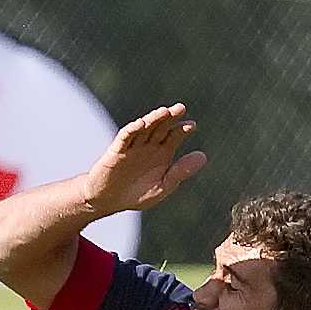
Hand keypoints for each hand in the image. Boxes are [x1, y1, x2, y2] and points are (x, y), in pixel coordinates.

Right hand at [82, 104, 206, 216]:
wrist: (107, 201)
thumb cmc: (136, 194)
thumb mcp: (163, 186)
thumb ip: (180, 172)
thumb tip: (203, 156)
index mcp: (162, 152)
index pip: (174, 135)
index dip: (182, 129)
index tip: (191, 125)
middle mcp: (148, 145)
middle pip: (161, 127)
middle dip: (170, 117)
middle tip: (181, 108)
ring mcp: (132, 146)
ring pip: (144, 128)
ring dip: (153, 119)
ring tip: (164, 112)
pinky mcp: (116, 151)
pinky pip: (125, 137)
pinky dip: (132, 130)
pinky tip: (141, 124)